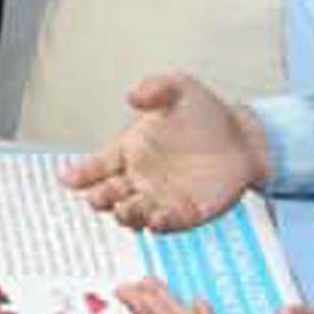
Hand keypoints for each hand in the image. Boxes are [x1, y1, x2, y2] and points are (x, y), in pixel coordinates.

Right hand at [64, 73, 270, 230]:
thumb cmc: (206, 113)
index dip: (80, 174)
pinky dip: (159, 224)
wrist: (244, 137)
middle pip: (108, 194)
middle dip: (100, 197)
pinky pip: (166, 224)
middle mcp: (138, 177)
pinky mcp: (185, 214)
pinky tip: (156, 219)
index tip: (69, 178)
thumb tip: (133, 95)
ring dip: (125, 214)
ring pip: (132, 213)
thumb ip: (155, 88)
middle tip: (99, 197)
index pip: (96, 165)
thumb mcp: (179, 89)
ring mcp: (160, 197)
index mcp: (128, 150)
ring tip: (124, 210)